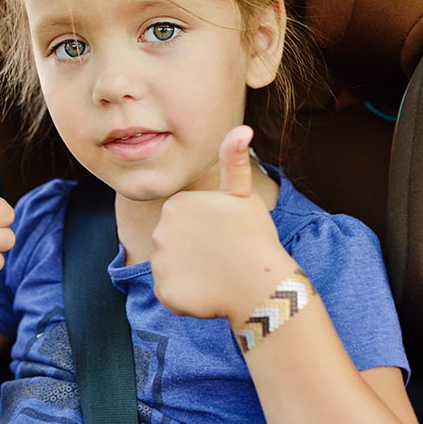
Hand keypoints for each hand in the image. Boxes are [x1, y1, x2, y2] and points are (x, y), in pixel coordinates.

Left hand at [149, 125, 294, 322]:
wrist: (262, 284)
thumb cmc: (254, 236)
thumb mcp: (242, 195)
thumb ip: (234, 160)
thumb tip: (243, 128)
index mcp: (176, 205)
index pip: (182, 221)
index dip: (204, 230)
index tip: (222, 235)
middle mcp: (160, 230)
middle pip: (174, 243)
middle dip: (195, 250)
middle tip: (222, 255)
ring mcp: (160, 262)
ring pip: (172, 267)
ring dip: (191, 273)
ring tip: (217, 272)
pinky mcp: (164, 291)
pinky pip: (170, 292)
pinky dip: (187, 296)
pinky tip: (208, 291)